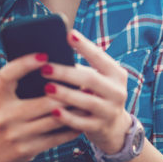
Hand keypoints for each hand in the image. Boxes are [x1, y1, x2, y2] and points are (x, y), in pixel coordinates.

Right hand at [0, 53, 80, 161]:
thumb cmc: (2, 122)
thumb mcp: (2, 104)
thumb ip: (18, 88)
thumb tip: (49, 66)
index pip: (7, 75)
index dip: (25, 63)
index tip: (44, 55)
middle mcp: (5, 116)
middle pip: (45, 100)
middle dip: (68, 92)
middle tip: (86, 82)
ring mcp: (16, 134)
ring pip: (55, 118)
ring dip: (75, 109)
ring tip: (88, 99)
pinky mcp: (26, 150)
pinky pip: (55, 137)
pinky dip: (71, 128)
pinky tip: (82, 121)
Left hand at [40, 29, 133, 153]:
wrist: (114, 126)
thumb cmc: (98, 94)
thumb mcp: (100, 79)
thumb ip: (84, 68)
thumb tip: (55, 51)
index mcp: (116, 74)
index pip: (100, 57)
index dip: (85, 46)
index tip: (69, 34)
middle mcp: (117, 91)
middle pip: (90, 79)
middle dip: (66, 73)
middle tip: (45, 68)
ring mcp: (110, 111)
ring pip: (87, 101)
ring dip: (65, 94)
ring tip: (46, 87)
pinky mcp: (100, 127)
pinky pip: (82, 123)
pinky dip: (67, 117)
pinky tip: (53, 111)